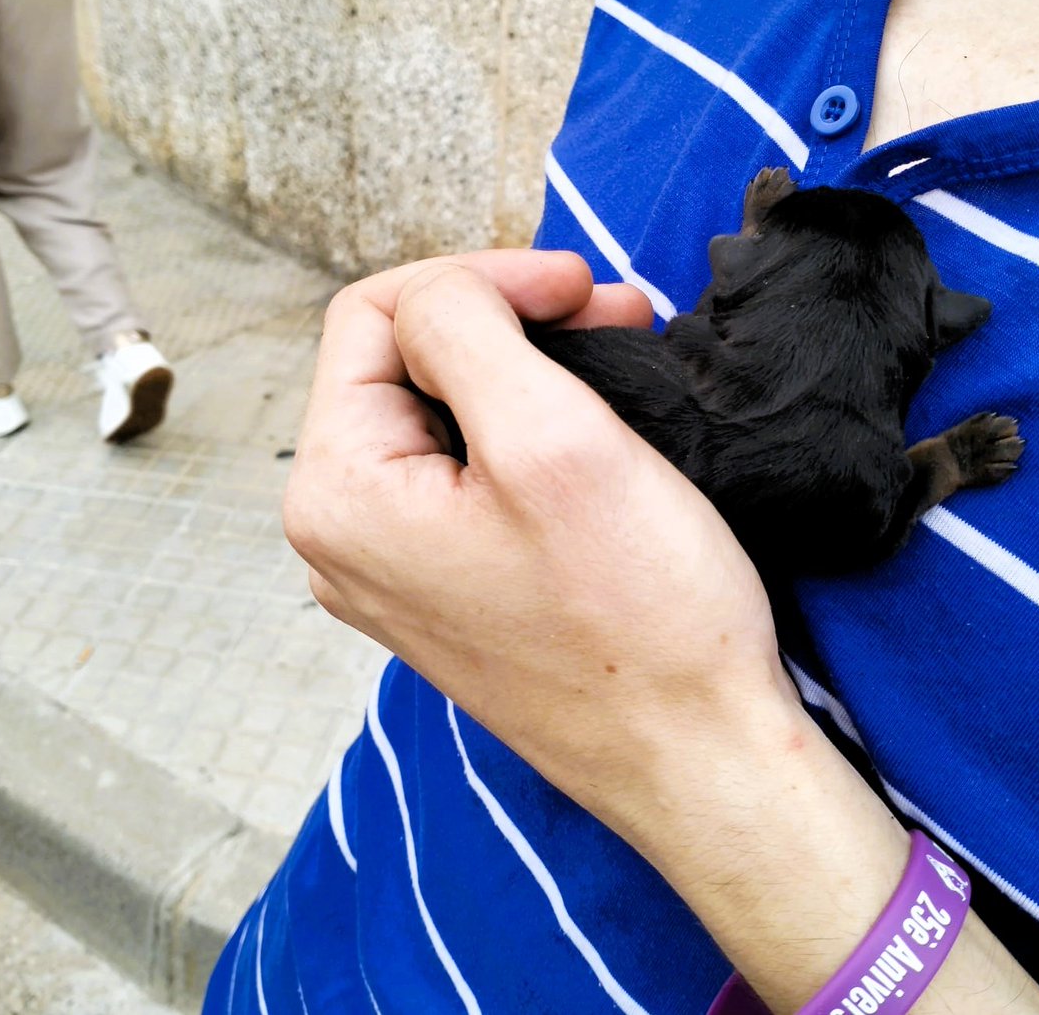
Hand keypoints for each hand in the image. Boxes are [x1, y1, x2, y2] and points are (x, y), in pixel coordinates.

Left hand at [286, 250, 1038, 1012]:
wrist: (700, 761)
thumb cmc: (639, 613)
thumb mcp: (547, 437)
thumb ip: (463, 329)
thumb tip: (444, 291)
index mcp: (338, 494)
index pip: (371, 317)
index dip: (481, 277)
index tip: (582, 285)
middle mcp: (345, 538)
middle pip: (404, 366)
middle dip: (509, 320)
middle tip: (613, 314)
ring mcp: (398, 572)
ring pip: (444, 417)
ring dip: (527, 369)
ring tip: (618, 356)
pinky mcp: (453, 592)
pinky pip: (469, 477)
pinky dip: (529, 429)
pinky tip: (596, 425)